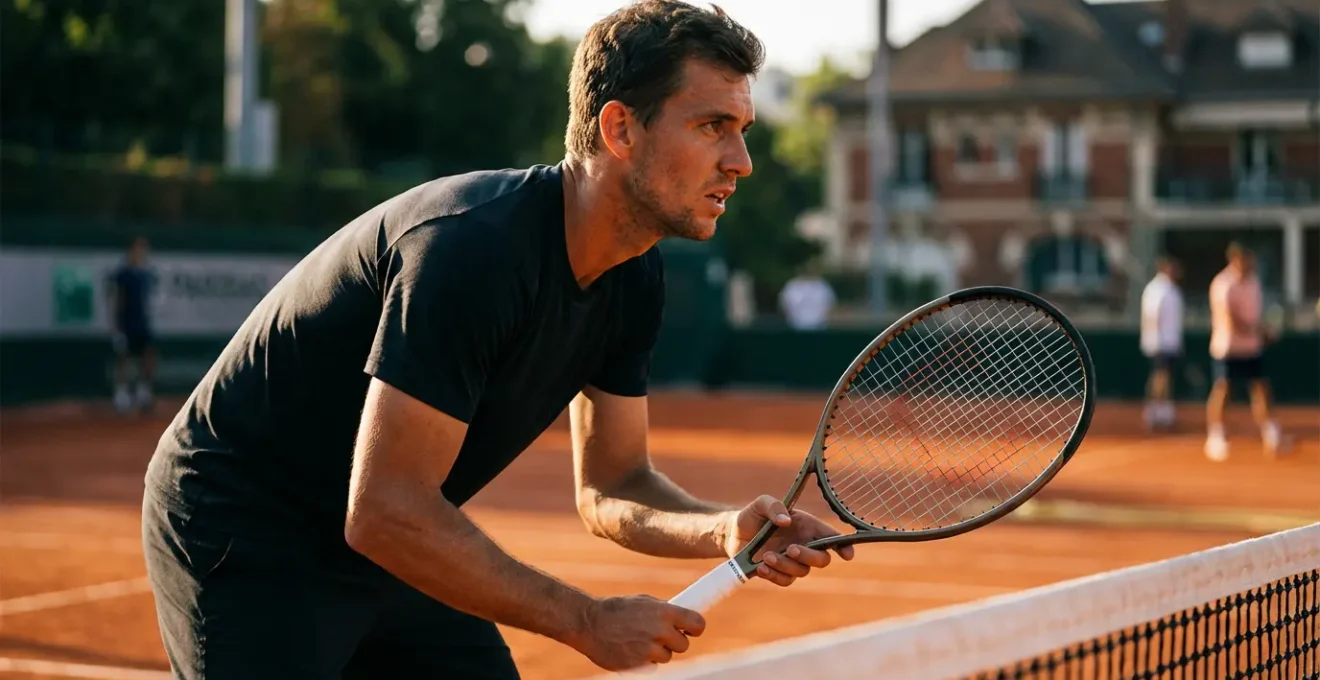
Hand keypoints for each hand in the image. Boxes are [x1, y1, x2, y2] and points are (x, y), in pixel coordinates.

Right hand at [572, 595, 704, 671]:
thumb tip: (683, 619)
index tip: (690, 630)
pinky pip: (652, 667)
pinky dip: (645, 662)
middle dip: (673, 642)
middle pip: (684, 645)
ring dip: (657, 652)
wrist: (588, 623)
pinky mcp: (638, 666)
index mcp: (663, 612)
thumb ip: (664, 611)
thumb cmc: (615, 610)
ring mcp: (648, 650)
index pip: (698, 624)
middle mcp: (659, 631)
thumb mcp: (643, 601)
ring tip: (638, 641)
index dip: (695, 628)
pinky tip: (631, 650)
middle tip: (658, 636)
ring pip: (667, 657)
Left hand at [724, 495, 854, 586]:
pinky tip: (761, 566)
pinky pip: (786, 581)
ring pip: (802, 572)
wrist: (732, 534)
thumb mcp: (760, 504)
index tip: (847, 555)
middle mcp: (804, 544)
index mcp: (806, 526)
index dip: (844, 546)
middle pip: (822, 559)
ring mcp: (792, 561)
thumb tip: (786, 521)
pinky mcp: (779, 573)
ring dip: (785, 565)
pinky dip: (774, 575)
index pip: (832, 537)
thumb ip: (774, 506)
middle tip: (790, 549)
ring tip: (766, 556)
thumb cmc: (752, 516)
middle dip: (809, 556)